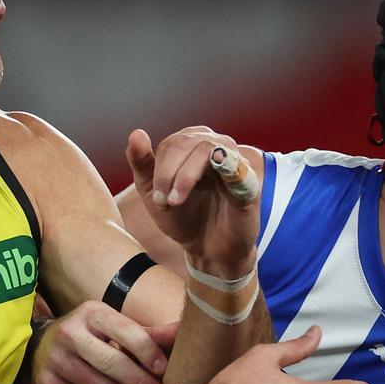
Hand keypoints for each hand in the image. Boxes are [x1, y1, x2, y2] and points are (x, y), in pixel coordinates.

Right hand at [33, 301, 178, 383]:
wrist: (42, 346)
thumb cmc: (92, 337)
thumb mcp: (114, 327)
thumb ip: (148, 334)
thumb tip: (184, 331)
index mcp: (91, 312)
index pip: (127, 331)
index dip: (149, 351)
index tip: (164, 370)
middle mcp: (69, 332)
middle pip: (111, 361)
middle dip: (139, 381)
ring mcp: (55, 359)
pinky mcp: (45, 383)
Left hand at [126, 127, 258, 277]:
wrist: (209, 250)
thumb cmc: (184, 218)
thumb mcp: (153, 192)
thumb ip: (142, 163)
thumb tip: (136, 133)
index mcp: (193, 145)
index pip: (172, 144)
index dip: (159, 170)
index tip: (155, 199)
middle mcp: (215, 145)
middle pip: (186, 143)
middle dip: (167, 173)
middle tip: (161, 202)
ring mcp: (234, 161)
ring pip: (206, 149)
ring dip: (185, 176)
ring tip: (175, 201)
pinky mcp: (249, 180)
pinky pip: (235, 166)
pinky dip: (219, 170)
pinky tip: (206, 188)